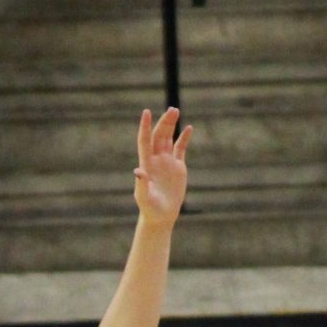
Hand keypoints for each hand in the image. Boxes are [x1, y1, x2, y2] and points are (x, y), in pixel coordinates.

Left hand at [132, 107, 190, 225]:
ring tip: (175, 110)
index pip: (145, 140)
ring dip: (171, 125)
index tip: (146, 112)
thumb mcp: (144, 197)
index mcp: (147, 164)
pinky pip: (181, 148)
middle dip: (164, 122)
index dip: (145, 126)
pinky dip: (184, 138)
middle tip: (172, 110)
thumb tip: (138, 171)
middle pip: (159, 136)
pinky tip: (189, 128)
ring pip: (168, 138)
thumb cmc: (150, 208)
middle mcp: (156, 159)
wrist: (161, 216)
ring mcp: (167, 162)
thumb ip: (141, 184)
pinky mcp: (178, 167)